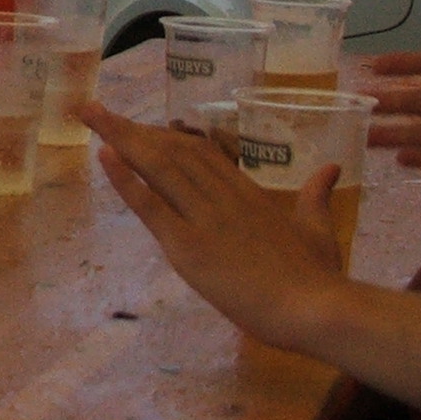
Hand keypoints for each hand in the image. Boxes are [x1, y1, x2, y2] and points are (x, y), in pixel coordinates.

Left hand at [80, 102, 347, 351]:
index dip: (168, 136)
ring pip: (158, 167)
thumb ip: (316, 195)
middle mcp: (221, 197)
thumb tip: (329, 167)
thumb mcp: (319, 228)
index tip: (144, 126)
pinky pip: (151, 206)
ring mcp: (203, 218)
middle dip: (133, 129)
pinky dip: (125, 179)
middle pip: (172, 151)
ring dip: (120, 138)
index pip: (201, 152)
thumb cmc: (320, 277)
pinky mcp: (189, 246)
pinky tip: (104, 155)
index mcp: (247, 194)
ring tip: (91, 114)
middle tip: (100, 111)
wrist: (317, 308)